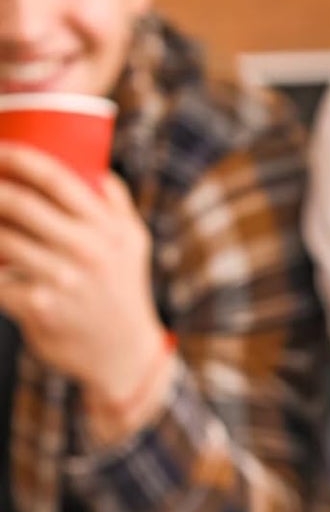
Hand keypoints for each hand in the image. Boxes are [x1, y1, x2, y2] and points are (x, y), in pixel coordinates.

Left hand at [0, 144, 167, 415]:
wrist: (124, 355)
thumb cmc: (122, 291)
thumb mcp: (134, 246)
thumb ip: (116, 205)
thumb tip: (94, 166)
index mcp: (110, 230)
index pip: (56, 178)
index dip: (17, 157)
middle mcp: (89, 252)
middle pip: (20, 203)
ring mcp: (64, 281)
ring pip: (1, 238)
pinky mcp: (40, 308)